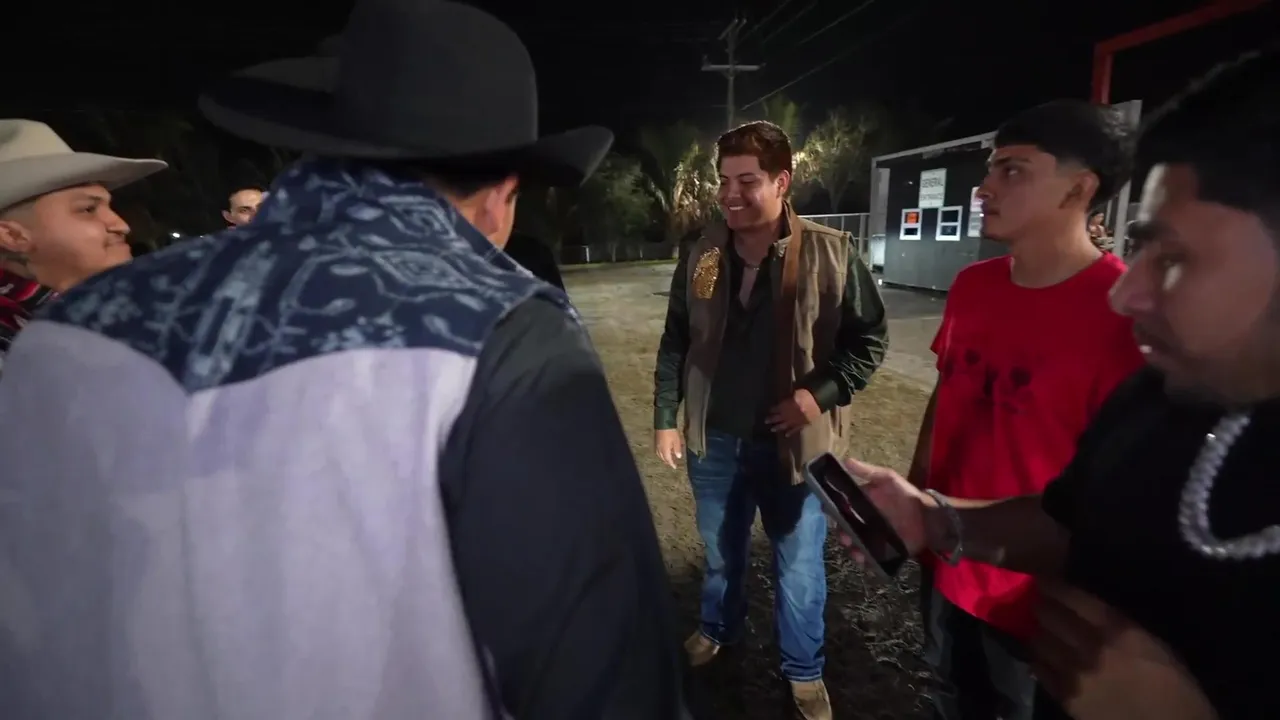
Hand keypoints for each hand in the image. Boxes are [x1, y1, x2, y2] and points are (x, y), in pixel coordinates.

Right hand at [654, 429, 684, 469]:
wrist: (663, 423)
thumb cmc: (671, 432)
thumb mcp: (677, 441)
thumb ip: (677, 450)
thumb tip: (678, 457)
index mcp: (665, 450)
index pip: (668, 460)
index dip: (672, 464)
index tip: (674, 467)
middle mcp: (659, 449)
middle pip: (663, 458)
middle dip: (667, 461)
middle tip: (671, 463)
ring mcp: (657, 445)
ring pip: (659, 455)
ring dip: (663, 458)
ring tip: (667, 458)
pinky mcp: (656, 441)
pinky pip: (658, 450)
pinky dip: (661, 453)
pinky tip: (663, 451)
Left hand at [767, 388, 821, 436]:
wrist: (818, 405)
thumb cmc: (806, 396)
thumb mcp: (796, 392)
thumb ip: (789, 396)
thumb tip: (786, 397)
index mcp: (784, 406)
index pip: (776, 408)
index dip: (772, 409)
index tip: (769, 410)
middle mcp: (787, 415)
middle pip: (777, 418)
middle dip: (771, 419)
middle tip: (766, 421)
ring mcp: (793, 422)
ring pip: (783, 425)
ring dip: (777, 427)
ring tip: (772, 430)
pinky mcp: (801, 426)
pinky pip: (794, 430)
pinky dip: (790, 433)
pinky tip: (786, 435)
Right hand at [835, 459, 931, 560]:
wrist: (928, 518)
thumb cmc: (906, 495)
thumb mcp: (888, 479)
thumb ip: (868, 472)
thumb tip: (846, 461)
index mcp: (862, 504)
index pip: (842, 508)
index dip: (833, 510)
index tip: (827, 511)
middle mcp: (865, 521)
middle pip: (846, 529)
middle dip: (842, 533)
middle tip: (845, 537)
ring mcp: (873, 537)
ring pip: (855, 545)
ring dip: (852, 550)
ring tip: (857, 553)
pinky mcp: (884, 551)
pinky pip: (870, 558)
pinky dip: (866, 562)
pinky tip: (866, 561)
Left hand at [1032, 582, 1216, 719]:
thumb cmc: (1176, 689)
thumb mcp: (1156, 646)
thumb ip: (1122, 628)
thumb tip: (1093, 615)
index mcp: (1118, 630)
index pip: (1075, 599)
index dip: (1054, 587)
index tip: (1041, 580)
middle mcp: (1091, 646)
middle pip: (1051, 617)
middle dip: (1040, 607)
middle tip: (1033, 603)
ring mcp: (1076, 673)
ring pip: (1040, 642)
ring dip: (1036, 633)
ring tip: (1035, 630)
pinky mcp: (1068, 699)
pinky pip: (1041, 672)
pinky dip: (1038, 662)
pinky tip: (1038, 659)